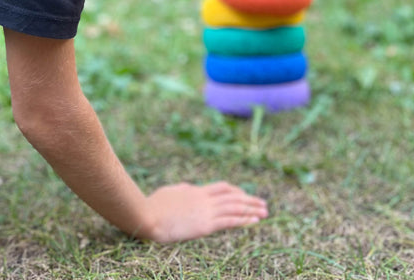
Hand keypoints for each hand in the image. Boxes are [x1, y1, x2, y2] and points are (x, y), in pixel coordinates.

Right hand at [139, 181, 267, 242]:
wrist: (148, 215)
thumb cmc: (154, 205)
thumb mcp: (171, 192)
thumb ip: (183, 190)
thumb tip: (190, 188)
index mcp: (197, 191)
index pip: (223, 188)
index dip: (237, 191)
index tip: (246, 196)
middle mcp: (204, 199)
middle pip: (233, 197)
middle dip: (250, 200)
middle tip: (263, 204)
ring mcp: (206, 211)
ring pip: (235, 207)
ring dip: (252, 209)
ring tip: (265, 212)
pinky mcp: (205, 225)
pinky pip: (229, 221)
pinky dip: (244, 219)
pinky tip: (255, 220)